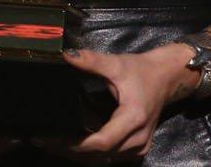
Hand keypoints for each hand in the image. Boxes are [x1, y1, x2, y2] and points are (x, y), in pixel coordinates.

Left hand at [42, 43, 196, 161]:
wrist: (168, 78)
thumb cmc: (142, 71)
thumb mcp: (117, 64)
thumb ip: (91, 61)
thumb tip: (65, 55)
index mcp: (133, 119)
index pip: (101, 142)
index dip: (74, 143)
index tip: (50, 137)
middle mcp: (138, 139)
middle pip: (99, 155)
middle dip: (69, 150)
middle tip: (42, 139)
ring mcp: (139, 147)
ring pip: (103, 159)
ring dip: (78, 153)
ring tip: (51, 140)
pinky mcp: (136, 147)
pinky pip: (110, 155)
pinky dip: (90, 151)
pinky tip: (70, 140)